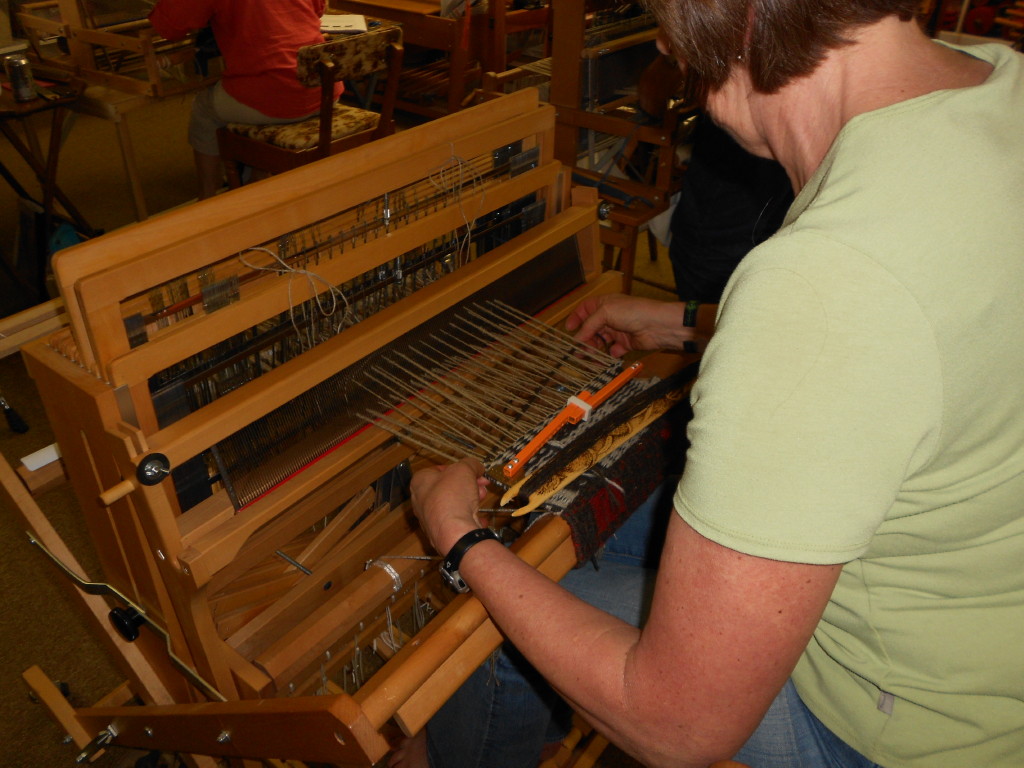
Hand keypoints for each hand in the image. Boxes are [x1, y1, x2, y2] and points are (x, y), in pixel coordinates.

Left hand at [410, 458, 489, 554]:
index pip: (438, 470)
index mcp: (420, 482)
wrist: (454, 533)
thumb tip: (477, 467)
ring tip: (482, 500)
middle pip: (448, 488)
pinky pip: (455, 522)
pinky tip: (479, 519)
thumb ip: (471, 464)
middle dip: (468, 485)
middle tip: (482, 485)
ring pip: (453, 505)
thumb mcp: (464, 469)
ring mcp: (429, 519)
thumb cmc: (453, 496)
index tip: (473, 471)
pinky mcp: (440, 534)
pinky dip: (468, 519)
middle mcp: (420, 501)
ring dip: (470, 500)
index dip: (458, 468)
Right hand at [565, 293, 690, 355]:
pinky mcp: (626, 343)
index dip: (576, 318)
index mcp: (605, 304)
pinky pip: (613, 351)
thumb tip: (577, 339)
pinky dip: (609, 354)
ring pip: (600, 341)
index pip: (585, 309)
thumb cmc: (632, 312)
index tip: (568, 329)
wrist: (658, 325)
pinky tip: (607, 356)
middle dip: (584, 338)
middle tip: (578, 349)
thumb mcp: (605, 312)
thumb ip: (589, 325)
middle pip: (591, 328)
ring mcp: (618, 330)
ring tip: (589, 357)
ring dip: (594, 348)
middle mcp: (610, 316)